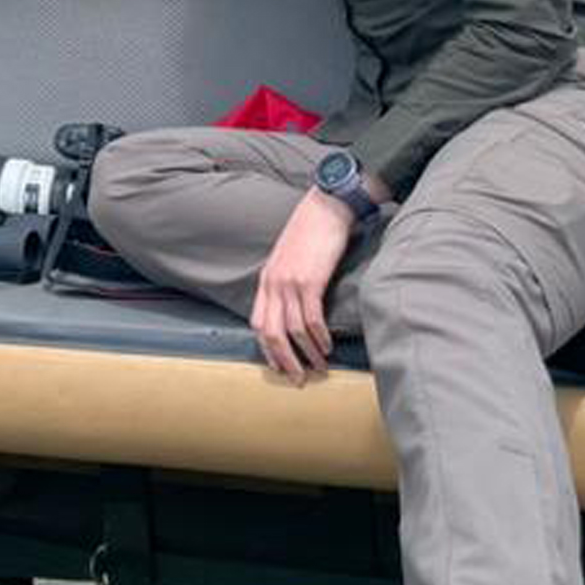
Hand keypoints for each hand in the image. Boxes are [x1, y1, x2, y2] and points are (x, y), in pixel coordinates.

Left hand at [251, 190, 355, 384]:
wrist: (326, 206)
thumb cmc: (311, 232)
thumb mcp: (289, 259)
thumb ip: (285, 282)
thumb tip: (294, 307)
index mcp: (266, 280)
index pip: (257, 323)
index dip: (267, 349)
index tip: (280, 366)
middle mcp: (273, 284)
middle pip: (270, 333)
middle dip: (284, 359)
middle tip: (298, 378)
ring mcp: (290, 282)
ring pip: (292, 330)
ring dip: (306, 353)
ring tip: (319, 367)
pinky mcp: (310, 280)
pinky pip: (311, 318)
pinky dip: (318, 337)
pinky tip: (326, 347)